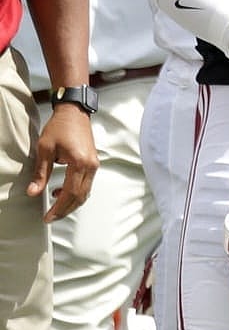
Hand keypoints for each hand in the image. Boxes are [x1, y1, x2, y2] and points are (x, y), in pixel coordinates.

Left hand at [27, 106, 98, 221]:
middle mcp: (91, 165)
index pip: (70, 193)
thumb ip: (41, 173)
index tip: (48, 217)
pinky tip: (62, 191)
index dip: (59, 208)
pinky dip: (76, 192)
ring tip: (56, 207)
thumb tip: (33, 192)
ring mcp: (94, 164)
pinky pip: (87, 184)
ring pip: (85, 192)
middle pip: (80, 196)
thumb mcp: (45, 149)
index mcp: (80, 162)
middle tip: (51, 217)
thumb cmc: (60, 126)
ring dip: (71, 203)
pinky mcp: (93, 162)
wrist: (74, 111)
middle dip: (65, 210)